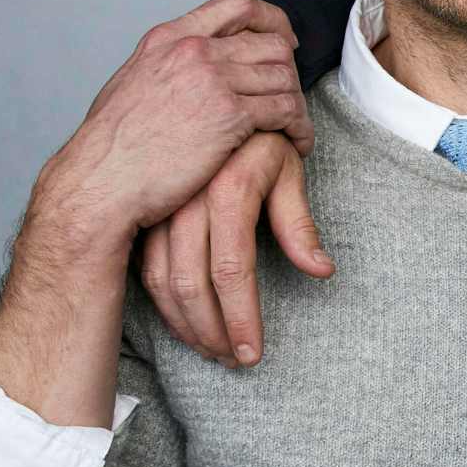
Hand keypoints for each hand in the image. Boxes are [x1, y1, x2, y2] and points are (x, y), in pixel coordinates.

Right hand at [33, 0, 312, 248]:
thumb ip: (170, 63)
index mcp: (170, 37)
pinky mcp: (230, 115)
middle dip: (291, 74)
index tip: (286, 43)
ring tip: (293, 128)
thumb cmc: (116, 142)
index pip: (239, 4)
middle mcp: (193, 50)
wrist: (104, 176)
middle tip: (290, 101)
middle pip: (273, 44)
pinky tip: (295, 144)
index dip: (273, 21)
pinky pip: (287, 112)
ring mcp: (213, 79)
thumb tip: (194, 63)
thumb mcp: (136, 80)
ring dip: (297, 105)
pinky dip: (299, 129)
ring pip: (285, 78)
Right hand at [140, 134, 330, 366]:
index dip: (241, 317)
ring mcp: (161, 209)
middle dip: (213, 331)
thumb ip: (300, 224)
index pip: (233, 270)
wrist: (215, 104)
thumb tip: (321, 271)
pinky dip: (163, 304)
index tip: (253, 353)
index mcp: (227, 190)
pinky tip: (184, 325)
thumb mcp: (288, 171)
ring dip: (187, 324)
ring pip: (163, 280)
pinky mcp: (146, 216)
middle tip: (235, 362)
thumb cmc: (261, 142)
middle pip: (192, 283)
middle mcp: (187, 202)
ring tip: (213, 352)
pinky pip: (145, 268)